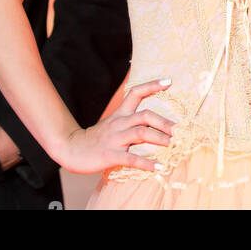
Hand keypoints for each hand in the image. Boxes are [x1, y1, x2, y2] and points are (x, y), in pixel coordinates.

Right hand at [56, 77, 176, 174]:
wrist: (71, 149)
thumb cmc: (96, 139)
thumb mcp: (113, 124)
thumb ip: (130, 122)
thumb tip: (153, 122)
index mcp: (120, 114)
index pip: (136, 93)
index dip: (152, 85)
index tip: (168, 81)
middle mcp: (119, 123)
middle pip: (144, 115)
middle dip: (164, 122)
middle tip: (180, 130)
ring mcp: (115, 139)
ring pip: (140, 133)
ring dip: (159, 138)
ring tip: (174, 145)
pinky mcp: (110, 155)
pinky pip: (131, 158)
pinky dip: (146, 163)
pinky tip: (159, 168)